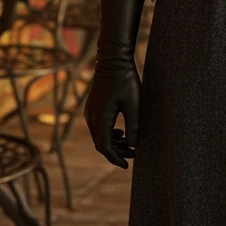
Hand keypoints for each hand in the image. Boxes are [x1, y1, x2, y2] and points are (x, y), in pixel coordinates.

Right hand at [83, 0, 145, 167]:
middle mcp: (91, 118)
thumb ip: (134, 124)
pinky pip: (99, 127)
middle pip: (101, 143)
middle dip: (117, 152)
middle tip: (134, 155)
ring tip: (130, 146)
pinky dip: (109, 134)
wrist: (113, 60)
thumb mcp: (134, 102)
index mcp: (100, 118)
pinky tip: (122, 134)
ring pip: (100, 135)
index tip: (126, 165)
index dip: (116, 158)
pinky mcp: (93, 107)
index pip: (104, 147)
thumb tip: (134, 144)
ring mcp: (90, 112)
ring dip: (114, 143)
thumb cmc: (126, 80)